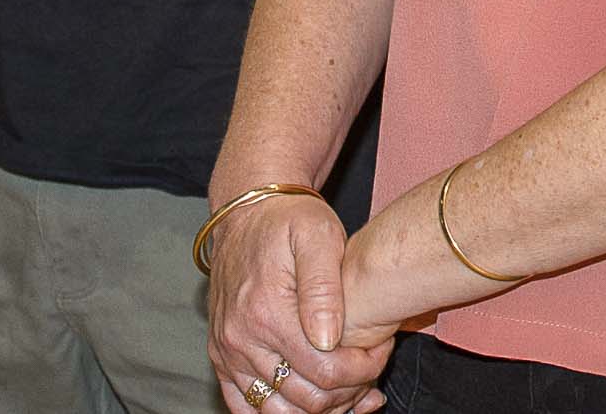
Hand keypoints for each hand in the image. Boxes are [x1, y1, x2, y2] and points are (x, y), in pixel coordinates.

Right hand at [204, 192, 391, 413]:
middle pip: (305, 399)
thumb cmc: (288, 220)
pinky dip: (282, 413)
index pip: (325, 372)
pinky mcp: (222, 358)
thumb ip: (324, 288)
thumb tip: (329, 339)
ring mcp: (227, 354)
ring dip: (318, 408)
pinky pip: (245, 407)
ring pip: (277, 412)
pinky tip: (314, 400)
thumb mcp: (318, 235)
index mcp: (266, 314)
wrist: (246, 212)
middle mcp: (240, 342)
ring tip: (350, 388)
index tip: (383, 349)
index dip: (364, 369)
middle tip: (371, 366)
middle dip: (348, 391)